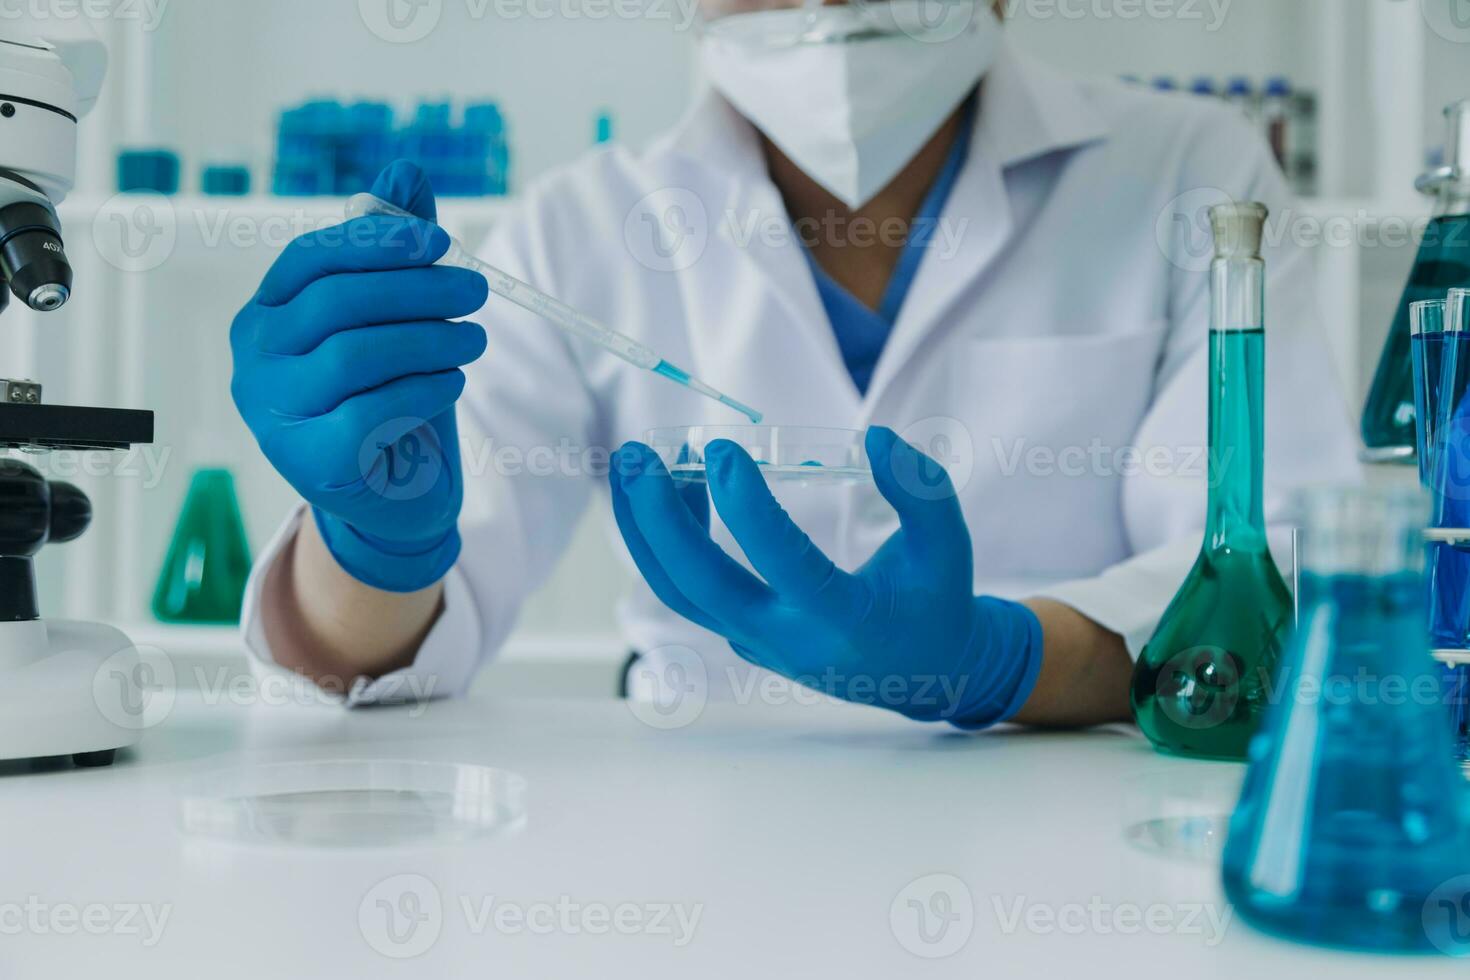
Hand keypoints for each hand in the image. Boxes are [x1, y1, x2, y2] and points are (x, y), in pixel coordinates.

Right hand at [231, 161, 488, 591]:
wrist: (393, 495)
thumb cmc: (389, 395)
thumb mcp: (396, 319)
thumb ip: (396, 249)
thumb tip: (405, 169)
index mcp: (266, 315)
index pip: (310, 259)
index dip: (376, 241)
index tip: (439, 242)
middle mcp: (256, 361)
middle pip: (336, 302)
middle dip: (417, 289)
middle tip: (477, 292)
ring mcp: (274, 414)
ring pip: (354, 355)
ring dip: (429, 339)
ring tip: (475, 339)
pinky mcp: (309, 462)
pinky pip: (370, 411)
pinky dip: (423, 388)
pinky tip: (453, 382)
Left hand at [610, 428, 1043, 725]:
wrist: (925, 671)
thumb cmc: (936, 600)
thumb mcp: (947, 544)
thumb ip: (921, 489)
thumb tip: (875, 438)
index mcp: (845, 620)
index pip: (786, 564)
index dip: (748, 507)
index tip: (722, 449)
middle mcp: (790, 641)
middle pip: (701, 589)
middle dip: (659, 522)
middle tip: (638, 458)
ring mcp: (758, 645)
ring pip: (680, 595)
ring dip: (646, 532)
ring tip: (633, 465)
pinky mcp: (743, 638)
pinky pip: (689, 593)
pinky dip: (667, 543)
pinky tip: (674, 488)